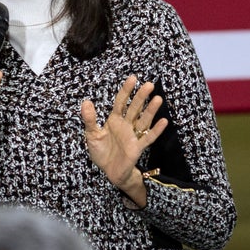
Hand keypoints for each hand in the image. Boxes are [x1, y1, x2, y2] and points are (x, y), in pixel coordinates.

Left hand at [81, 75, 167, 202]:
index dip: (126, 90)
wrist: (108, 171)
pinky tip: (163, 121)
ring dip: (151, 110)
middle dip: (141, 97)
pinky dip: (156, 130)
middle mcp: (126, 125)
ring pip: (143, 120)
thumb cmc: (101, 151)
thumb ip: (89, 119)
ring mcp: (133, 135)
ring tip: (158, 99)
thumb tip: (86, 102)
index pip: (121, 102)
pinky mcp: (137, 148)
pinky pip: (148, 138)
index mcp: (114, 119)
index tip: (133, 78)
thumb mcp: (91, 135)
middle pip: (134, 108)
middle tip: (149, 84)